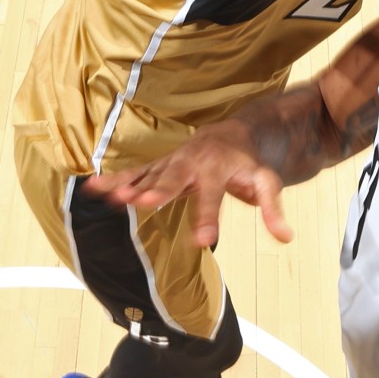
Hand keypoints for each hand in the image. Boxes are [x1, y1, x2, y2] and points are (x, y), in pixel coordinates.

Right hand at [84, 124, 291, 246]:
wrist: (230, 135)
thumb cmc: (247, 164)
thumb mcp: (266, 182)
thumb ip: (273, 208)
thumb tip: (286, 237)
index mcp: (217, 168)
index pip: (213, 196)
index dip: (208, 218)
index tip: (203, 242)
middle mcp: (190, 163)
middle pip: (173, 179)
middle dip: (157, 191)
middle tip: (142, 204)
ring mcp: (171, 163)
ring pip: (147, 174)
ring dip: (128, 184)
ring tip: (108, 196)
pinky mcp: (157, 166)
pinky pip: (134, 173)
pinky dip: (114, 179)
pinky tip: (92, 188)